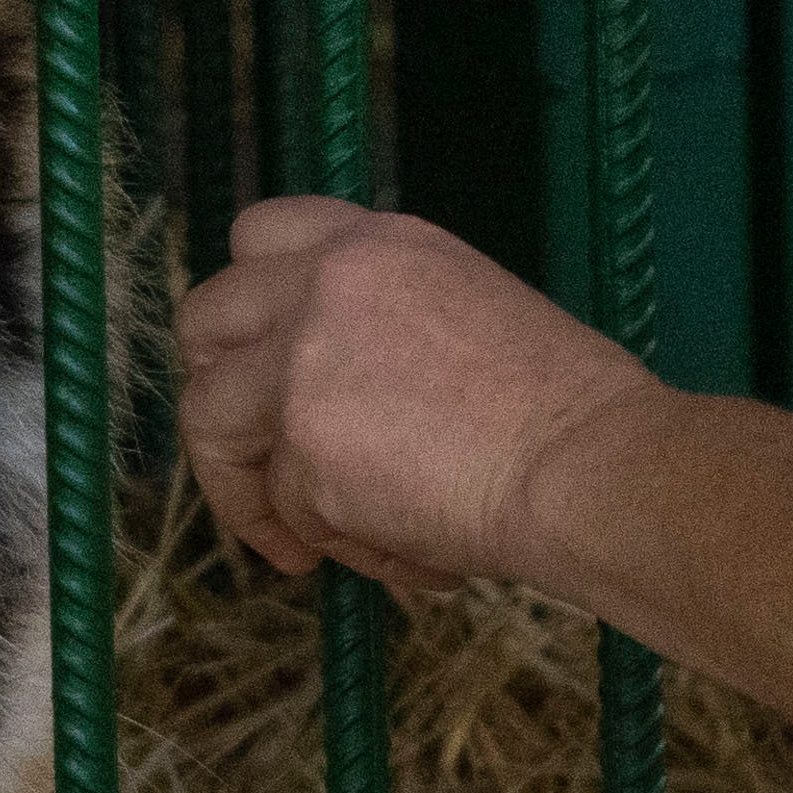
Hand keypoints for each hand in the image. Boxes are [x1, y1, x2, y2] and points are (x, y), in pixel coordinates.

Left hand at [174, 196, 647, 599]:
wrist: (589, 462)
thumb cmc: (564, 407)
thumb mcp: (465, 309)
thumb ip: (381, 323)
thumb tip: (330, 390)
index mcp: (375, 242)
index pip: (257, 233)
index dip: (246, 307)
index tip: (261, 365)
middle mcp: (325, 283)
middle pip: (204, 320)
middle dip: (217, 395)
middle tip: (254, 462)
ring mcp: (302, 361)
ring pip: (214, 424)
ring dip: (256, 495)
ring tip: (319, 545)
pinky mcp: (302, 447)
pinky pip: (287, 510)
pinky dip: (344, 546)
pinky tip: (414, 559)